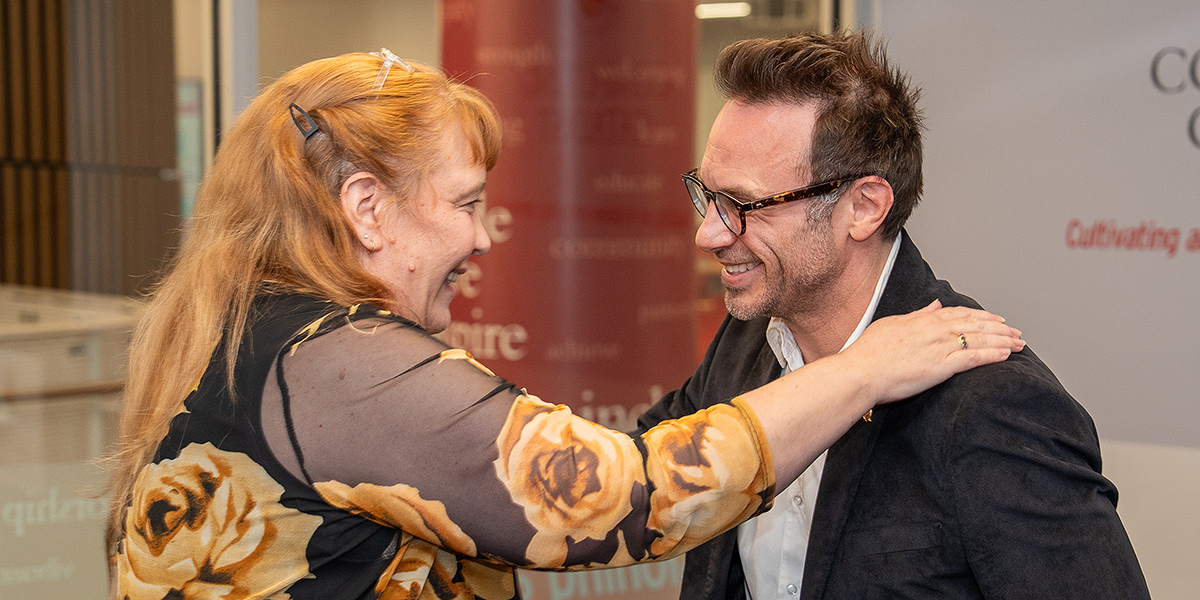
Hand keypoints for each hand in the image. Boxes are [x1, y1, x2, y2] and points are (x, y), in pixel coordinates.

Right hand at [840, 300, 1024, 403]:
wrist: (861, 371)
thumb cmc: (868, 352)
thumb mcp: (892, 324)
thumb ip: (917, 315)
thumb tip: (934, 304)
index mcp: (923, 319)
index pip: (960, 313)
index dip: (981, 316)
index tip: (996, 320)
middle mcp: (935, 329)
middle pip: (976, 324)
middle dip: (999, 328)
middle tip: (1017, 332)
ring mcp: (939, 347)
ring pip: (980, 339)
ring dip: (1003, 340)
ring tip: (1019, 344)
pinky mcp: (942, 366)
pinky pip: (974, 358)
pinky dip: (992, 355)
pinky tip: (1006, 355)